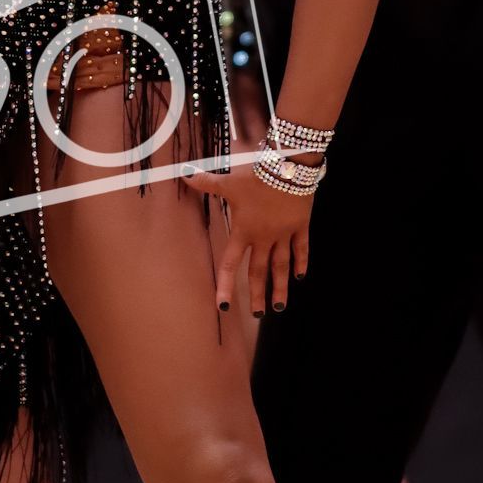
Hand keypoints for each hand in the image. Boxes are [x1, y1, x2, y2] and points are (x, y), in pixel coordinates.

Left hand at [182, 162, 312, 317]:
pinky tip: (300, 277)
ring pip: (281, 266)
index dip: (225, 285)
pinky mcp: (300, 226)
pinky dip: (301, 262)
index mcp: (243, 231)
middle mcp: (263, 238)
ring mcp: (283, 234)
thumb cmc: (255, 176)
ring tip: (280, 306)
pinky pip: (301, 249)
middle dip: (257, 294)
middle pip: (258, 272)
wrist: (287, 167)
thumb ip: (205, 182)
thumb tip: (182, 172)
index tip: (223, 306)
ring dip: (280, 287)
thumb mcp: (229, 181)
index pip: (230, 264)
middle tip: (258, 314)